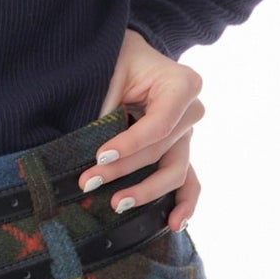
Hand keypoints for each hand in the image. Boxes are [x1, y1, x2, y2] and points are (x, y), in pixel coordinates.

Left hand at [82, 30, 204, 231]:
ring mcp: (187, 133)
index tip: (99, 157)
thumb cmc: (117, 60)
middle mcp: (192, 111)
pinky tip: (174, 223)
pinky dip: (183, 202)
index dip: (130, 145)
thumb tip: (92, 157)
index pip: (159, 124)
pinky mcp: (179, 150)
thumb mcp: (110, 76)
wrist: (127, 55)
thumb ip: (106, 111)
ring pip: (174, 171)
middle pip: (161, 150)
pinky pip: (188, 180)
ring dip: (146, 191)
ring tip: (117, 205)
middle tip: (88, 182)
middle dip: (124, 169)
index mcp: (182, 84)